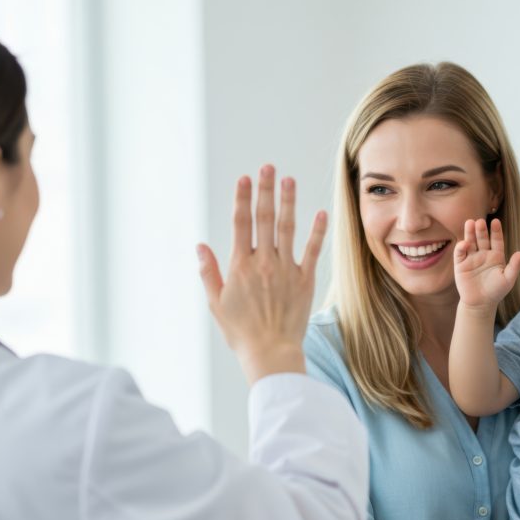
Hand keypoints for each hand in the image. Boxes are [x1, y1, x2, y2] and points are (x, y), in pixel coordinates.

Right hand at [197, 165, 325, 382]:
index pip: (240, 223)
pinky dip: (316, 232)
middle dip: (265, 190)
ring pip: (288, 228)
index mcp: (240, 265)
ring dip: (288, 202)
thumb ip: (209, 272)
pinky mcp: (305, 281)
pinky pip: (312, 251)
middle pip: (264, 218)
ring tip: (289, 180)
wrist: (270, 353)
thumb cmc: (240, 331)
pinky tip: (320, 213)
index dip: (242, 198)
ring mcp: (286, 270)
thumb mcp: (216, 303)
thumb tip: (200, 246)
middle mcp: (263, 262)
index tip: (244, 178)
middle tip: (268, 167)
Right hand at [453, 218, 519, 309]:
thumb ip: (514, 267)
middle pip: (482, 238)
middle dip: (481, 230)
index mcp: (496, 256)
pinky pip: (460, 253)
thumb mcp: (508, 280)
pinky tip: (464, 243)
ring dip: (469, 233)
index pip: (496, 240)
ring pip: (470, 242)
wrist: (480, 304)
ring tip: (470, 223)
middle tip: (480, 221)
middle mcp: (483, 254)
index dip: (496, 231)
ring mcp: (471, 258)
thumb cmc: (496, 291)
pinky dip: (461, 247)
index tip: (496, 222)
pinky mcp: (460, 264)